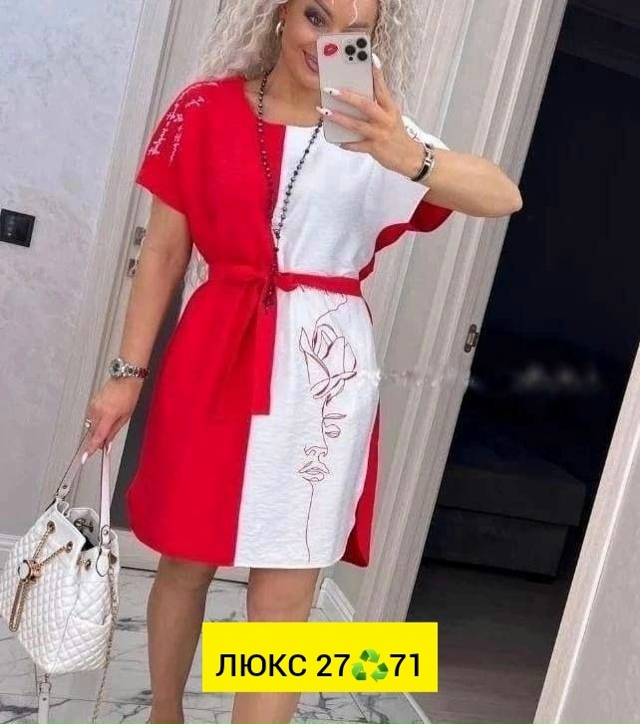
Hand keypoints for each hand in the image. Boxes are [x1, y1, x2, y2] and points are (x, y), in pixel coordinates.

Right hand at [83, 378, 143, 455]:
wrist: (125, 378)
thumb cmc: (129, 394)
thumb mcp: (126, 416)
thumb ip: (114, 430)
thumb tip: (108, 441)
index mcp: (108, 415)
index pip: (97, 436)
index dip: (91, 447)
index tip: (86, 455)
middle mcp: (98, 411)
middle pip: (93, 432)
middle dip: (97, 439)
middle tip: (104, 444)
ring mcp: (93, 406)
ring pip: (92, 424)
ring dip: (98, 429)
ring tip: (110, 424)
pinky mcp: (92, 402)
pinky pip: (92, 416)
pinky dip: (97, 420)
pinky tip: (106, 416)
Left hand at [317, 56, 423, 178]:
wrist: (408, 157)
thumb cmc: (396, 134)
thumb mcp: (391, 116)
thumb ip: (377, 105)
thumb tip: (357, 94)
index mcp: (390, 108)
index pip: (382, 88)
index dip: (376, 73)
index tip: (369, 57)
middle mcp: (385, 119)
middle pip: (365, 105)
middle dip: (347, 97)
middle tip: (330, 89)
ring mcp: (380, 134)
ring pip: (356, 125)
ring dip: (338, 118)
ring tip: (324, 111)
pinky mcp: (375, 148)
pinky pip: (357, 145)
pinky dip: (346, 143)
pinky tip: (336, 140)